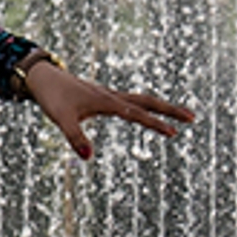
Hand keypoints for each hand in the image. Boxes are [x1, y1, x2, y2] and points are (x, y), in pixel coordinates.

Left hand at [25, 58, 193, 162]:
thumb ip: (75, 138)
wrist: (43, 78)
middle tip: (193, 117)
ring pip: (141, 99)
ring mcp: (109, 96)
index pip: (137, 114)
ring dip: (161, 107)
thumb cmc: (52, 99)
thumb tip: (88, 158)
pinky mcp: (103, 97)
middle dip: (170, 110)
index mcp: (107, 101)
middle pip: (148, 101)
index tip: (174, 132)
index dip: (155, 124)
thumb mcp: (61, 120)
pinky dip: (145, 106)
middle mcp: (112, 96)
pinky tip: (146, 113)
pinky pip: (131, 101)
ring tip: (180, 116)